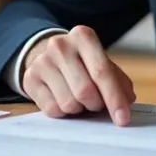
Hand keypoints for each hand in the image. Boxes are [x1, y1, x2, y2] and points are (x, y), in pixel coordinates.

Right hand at [21, 26, 136, 125]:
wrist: (47, 56)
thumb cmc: (82, 63)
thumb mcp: (102, 64)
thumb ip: (119, 82)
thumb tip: (126, 101)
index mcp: (83, 36)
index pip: (102, 72)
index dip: (114, 99)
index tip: (123, 119)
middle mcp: (60, 45)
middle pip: (85, 91)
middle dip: (96, 105)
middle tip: (96, 104)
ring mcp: (42, 61)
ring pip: (68, 103)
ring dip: (79, 109)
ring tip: (78, 98)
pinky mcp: (29, 78)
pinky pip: (52, 110)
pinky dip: (63, 112)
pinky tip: (62, 98)